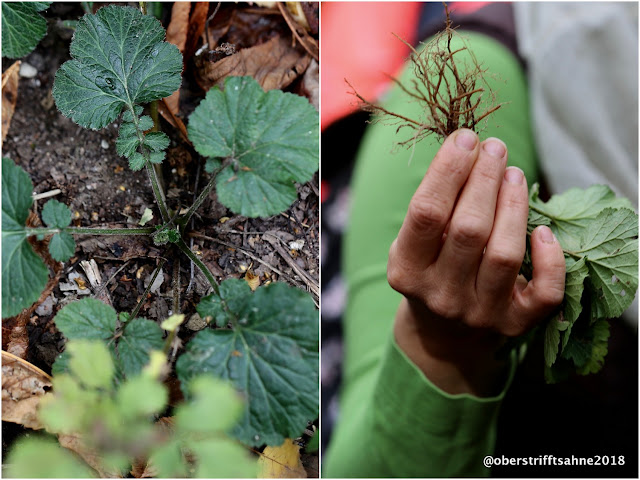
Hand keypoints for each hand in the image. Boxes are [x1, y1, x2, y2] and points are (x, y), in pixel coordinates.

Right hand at [387, 129, 565, 395]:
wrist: (443, 336)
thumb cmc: (429, 273)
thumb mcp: (413, 246)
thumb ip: (431, 207)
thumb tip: (469, 149)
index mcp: (407, 272)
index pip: (426, 214)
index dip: (447, 171)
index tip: (465, 138)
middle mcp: (440, 295)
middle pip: (468, 229)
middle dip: (484, 179)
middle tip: (495, 148)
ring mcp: (479, 314)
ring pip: (504, 254)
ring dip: (513, 205)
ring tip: (514, 174)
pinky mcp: (514, 326)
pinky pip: (543, 294)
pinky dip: (550, 260)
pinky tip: (545, 232)